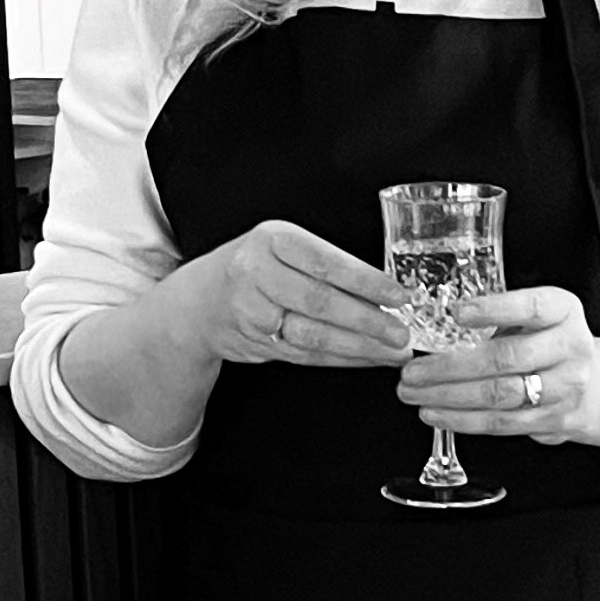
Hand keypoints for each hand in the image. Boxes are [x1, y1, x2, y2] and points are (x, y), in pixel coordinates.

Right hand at [185, 219, 409, 370]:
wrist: (199, 301)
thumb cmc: (254, 266)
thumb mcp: (282, 245)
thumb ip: (325, 261)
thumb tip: (384, 289)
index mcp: (271, 240)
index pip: (325, 262)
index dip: (365, 281)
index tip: (398, 295)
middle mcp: (256, 275)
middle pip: (319, 302)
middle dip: (367, 321)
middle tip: (400, 331)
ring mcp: (252, 313)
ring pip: (313, 335)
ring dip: (360, 347)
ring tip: (393, 351)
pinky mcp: (258, 345)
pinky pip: (307, 356)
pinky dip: (343, 360)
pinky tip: (369, 358)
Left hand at [397, 285, 599, 445]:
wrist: (595, 385)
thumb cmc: (549, 343)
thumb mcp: (536, 317)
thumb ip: (499, 315)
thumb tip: (436, 323)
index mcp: (563, 310)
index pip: (530, 307)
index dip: (492, 310)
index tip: (455, 313)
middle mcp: (571, 347)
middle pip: (505, 358)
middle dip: (450, 367)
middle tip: (412, 370)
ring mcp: (566, 388)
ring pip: (499, 395)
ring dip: (448, 397)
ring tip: (414, 393)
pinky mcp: (555, 421)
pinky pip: (502, 423)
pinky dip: (463, 420)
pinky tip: (436, 413)